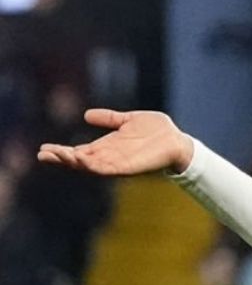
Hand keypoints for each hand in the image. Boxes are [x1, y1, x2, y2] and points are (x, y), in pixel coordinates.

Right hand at [37, 109, 194, 175]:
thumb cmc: (157, 131)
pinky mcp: (126, 167)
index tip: (44, 148)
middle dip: (60, 158)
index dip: (62, 151)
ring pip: (89, 166)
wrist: (177, 141)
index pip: (79, 150)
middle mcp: (109, 156)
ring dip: (72, 161)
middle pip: (79, 160)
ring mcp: (117, 162)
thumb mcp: (128, 120)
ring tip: (55, 155)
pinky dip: (91, 165)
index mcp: (107, 146)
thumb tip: (86, 115)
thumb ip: (109, 119)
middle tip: (42, 154)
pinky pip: (105, 169)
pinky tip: (79, 159)